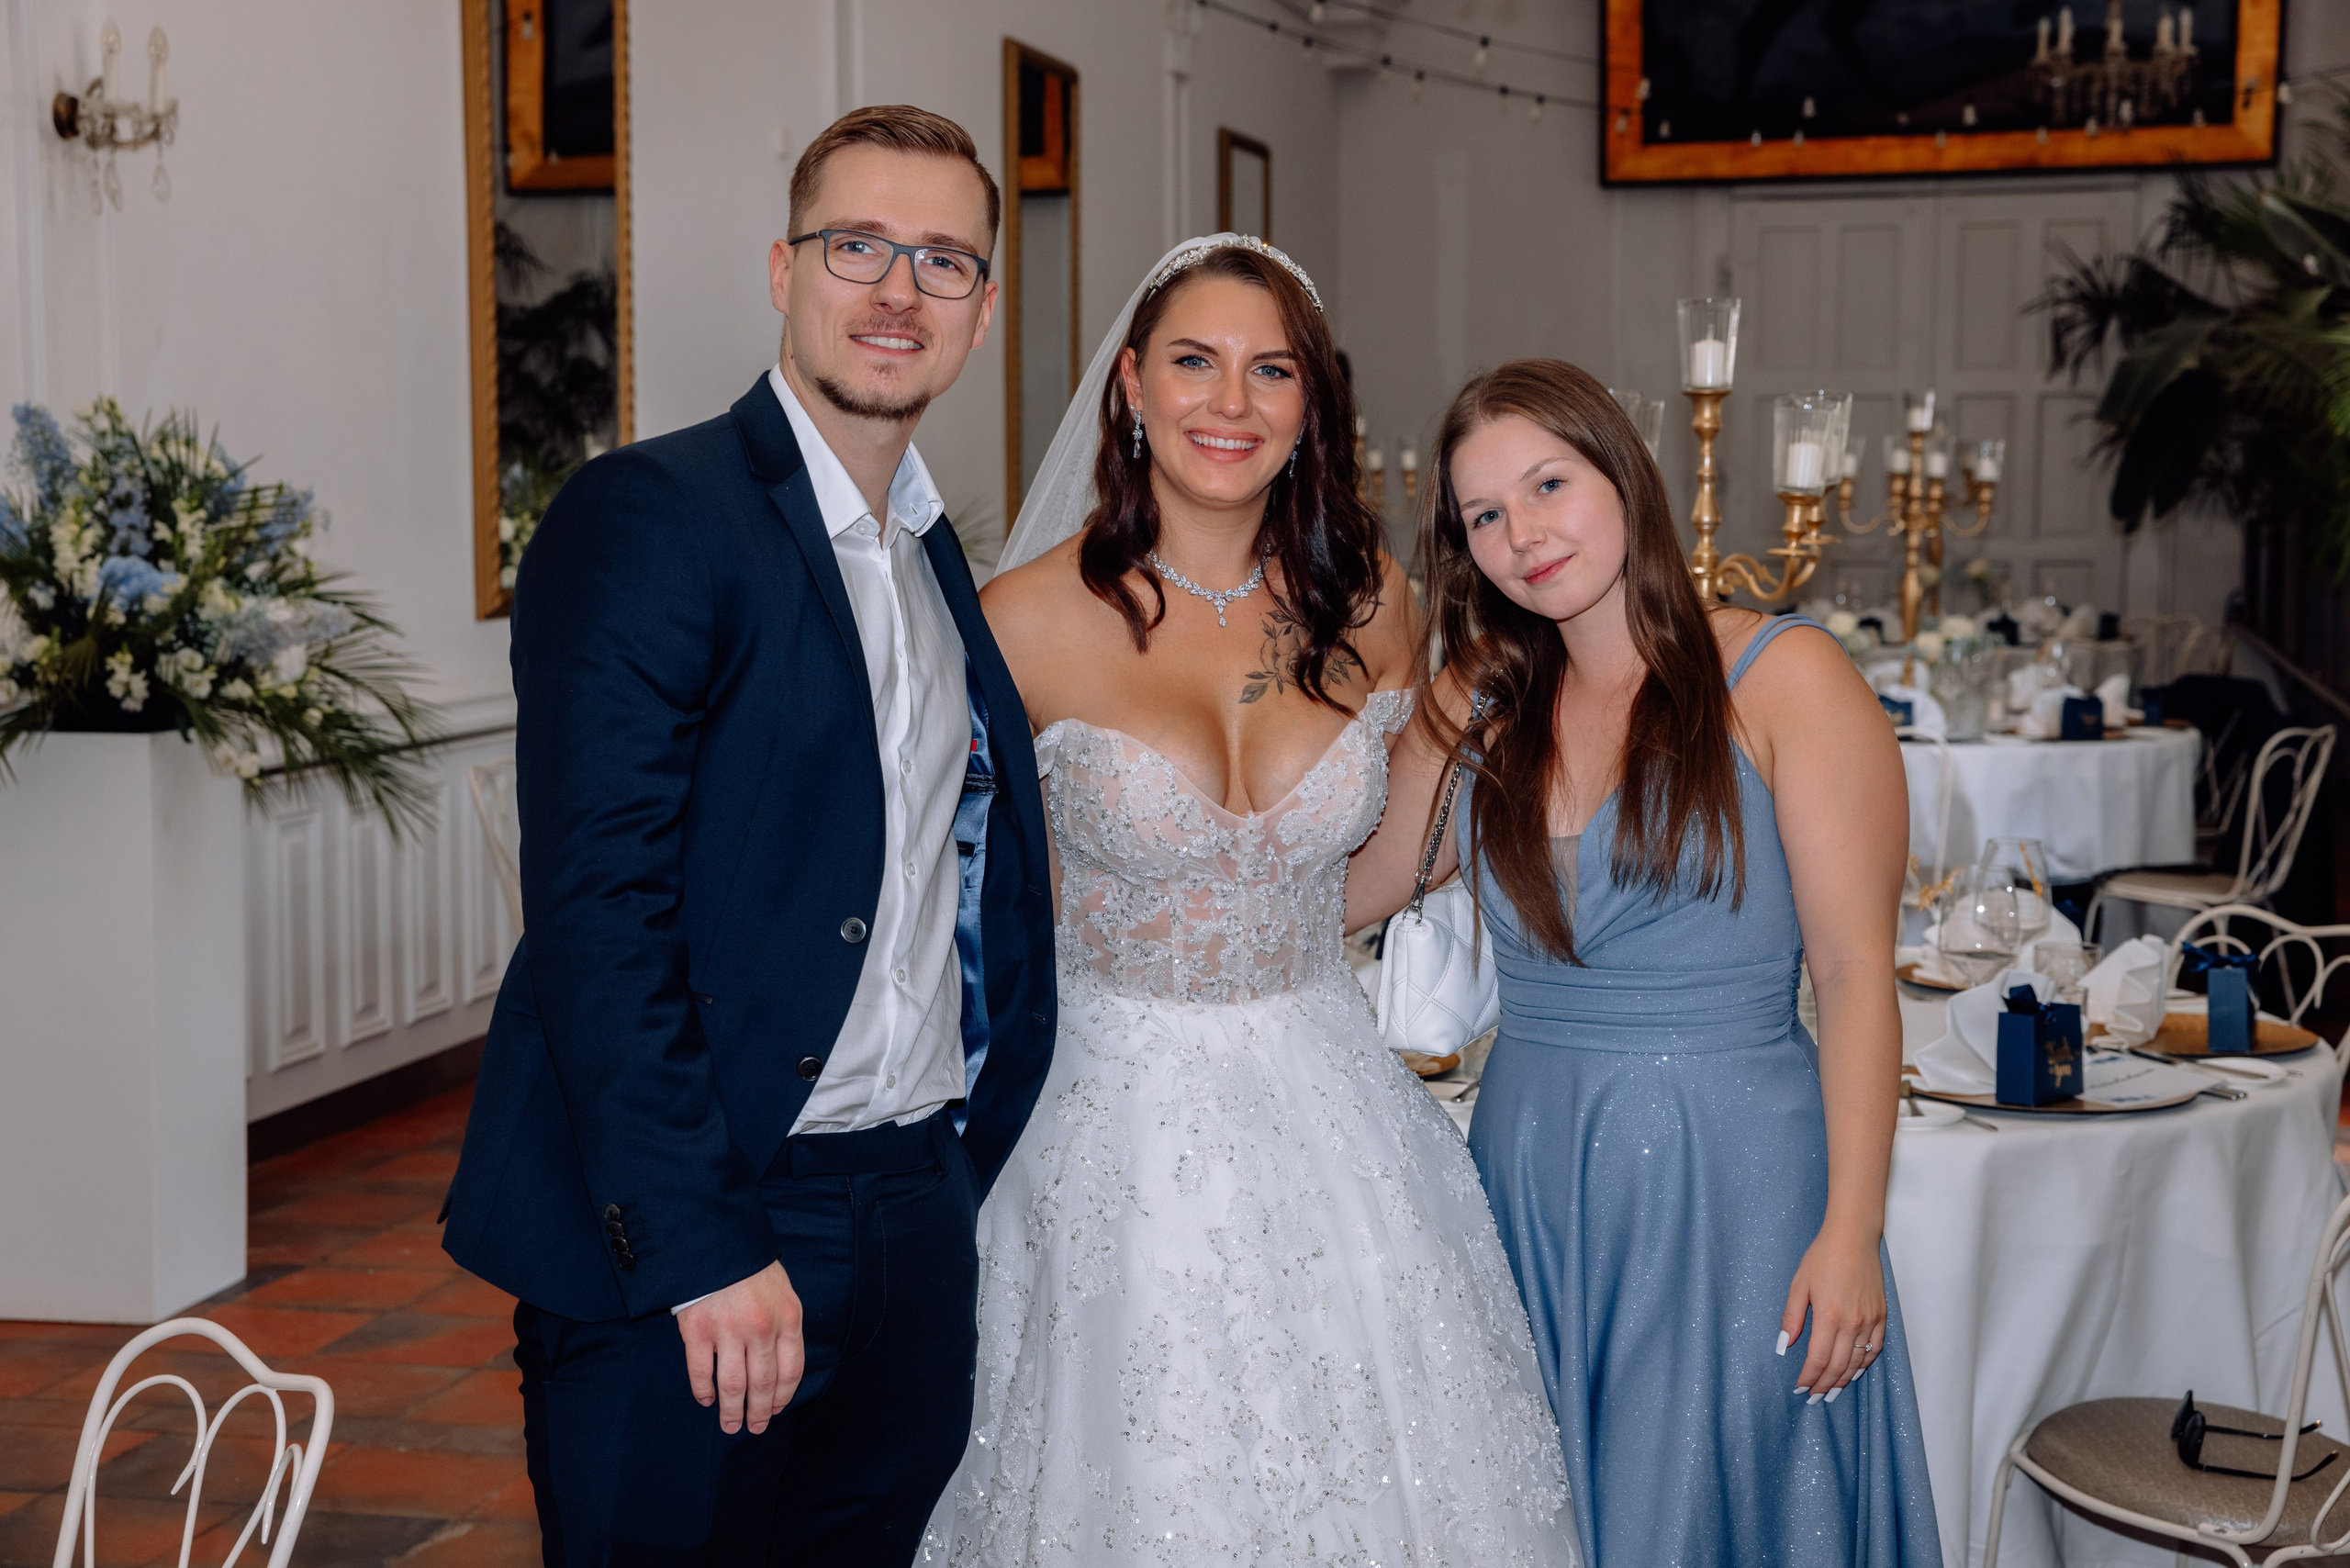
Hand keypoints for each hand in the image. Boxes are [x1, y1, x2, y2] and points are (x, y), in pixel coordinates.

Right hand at [676, 1260, 803, 1434]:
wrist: (716, 1240)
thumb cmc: (751, 1266)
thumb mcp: (782, 1290)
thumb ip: (783, 1324)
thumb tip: (779, 1365)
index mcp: (787, 1318)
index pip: (791, 1370)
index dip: (783, 1396)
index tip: (775, 1409)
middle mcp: (761, 1328)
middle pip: (763, 1383)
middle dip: (759, 1412)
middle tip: (754, 1428)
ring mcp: (728, 1331)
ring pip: (734, 1385)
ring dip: (732, 1411)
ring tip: (730, 1426)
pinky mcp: (698, 1331)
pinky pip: (701, 1372)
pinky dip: (704, 1391)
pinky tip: (706, 1400)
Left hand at [1780, 1224, 1886, 1404]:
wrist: (1853, 1237)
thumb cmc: (1822, 1257)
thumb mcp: (1799, 1284)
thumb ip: (1792, 1317)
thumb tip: (1784, 1346)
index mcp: (1829, 1316)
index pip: (1818, 1359)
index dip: (1809, 1377)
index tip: (1800, 1389)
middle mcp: (1852, 1322)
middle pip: (1838, 1365)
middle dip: (1824, 1385)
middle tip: (1814, 1398)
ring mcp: (1870, 1319)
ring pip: (1858, 1360)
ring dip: (1844, 1380)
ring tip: (1832, 1392)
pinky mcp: (1882, 1314)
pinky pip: (1875, 1347)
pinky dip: (1865, 1363)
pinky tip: (1854, 1372)